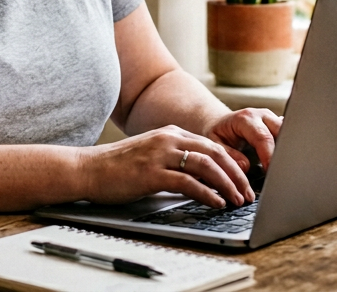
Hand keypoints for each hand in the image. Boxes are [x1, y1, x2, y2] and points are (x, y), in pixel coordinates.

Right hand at [79, 125, 254, 207]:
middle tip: (248, 192)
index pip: (212, 145)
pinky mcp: (152, 173)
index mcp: (171, 133)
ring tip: (237, 200)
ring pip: (206, 165)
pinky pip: (188, 182)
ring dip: (227, 184)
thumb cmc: (118, 166)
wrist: (88, 169)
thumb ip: (175, 159)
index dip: (233, 163)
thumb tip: (202, 178)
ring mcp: (160, 155)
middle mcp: (168, 139)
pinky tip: (216, 203)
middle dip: (236, 175)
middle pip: (215, 153)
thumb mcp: (152, 155)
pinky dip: (207, 193)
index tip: (245, 180)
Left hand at [203, 108, 283, 171]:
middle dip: (282, 153)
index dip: (269, 156)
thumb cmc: (218, 133)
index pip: (263, 137)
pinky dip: (288, 148)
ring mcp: (272, 118)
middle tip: (280, 173)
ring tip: (283, 168)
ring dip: (287, 150)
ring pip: (288, 133)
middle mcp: (262, 115)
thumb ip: (229, 155)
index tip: (270, 171)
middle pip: (281, 133)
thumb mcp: (215, 144)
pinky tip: (285, 161)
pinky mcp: (278, 125)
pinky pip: (288, 135)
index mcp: (245, 118)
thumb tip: (245, 166)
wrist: (221, 123)